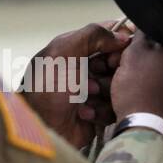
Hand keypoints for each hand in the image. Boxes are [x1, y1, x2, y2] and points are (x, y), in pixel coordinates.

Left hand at [22, 23, 129, 148]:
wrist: (41, 128)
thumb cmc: (45, 90)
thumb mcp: (63, 51)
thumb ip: (92, 34)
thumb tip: (121, 35)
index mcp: (74, 50)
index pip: (107, 36)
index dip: (117, 43)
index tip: (117, 51)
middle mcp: (83, 68)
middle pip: (117, 62)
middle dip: (110, 70)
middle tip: (95, 77)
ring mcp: (91, 91)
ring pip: (119, 85)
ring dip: (104, 92)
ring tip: (85, 97)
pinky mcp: (97, 113)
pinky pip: (115, 107)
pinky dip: (101, 110)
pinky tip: (84, 113)